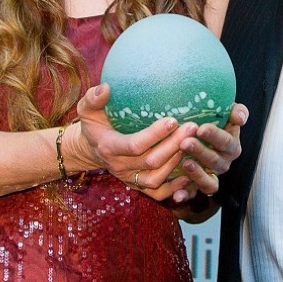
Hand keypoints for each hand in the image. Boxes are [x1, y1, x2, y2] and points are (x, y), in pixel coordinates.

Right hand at [72, 84, 246, 202]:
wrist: (92, 149)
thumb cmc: (95, 124)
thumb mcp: (88, 110)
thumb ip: (93, 99)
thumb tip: (106, 88)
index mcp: (109, 147)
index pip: (134, 145)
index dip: (155, 135)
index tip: (173, 120)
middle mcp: (119, 167)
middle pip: (151, 161)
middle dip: (174, 145)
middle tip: (192, 127)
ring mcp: (130, 179)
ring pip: (157, 178)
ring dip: (177, 162)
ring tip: (195, 143)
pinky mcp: (138, 186)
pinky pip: (157, 194)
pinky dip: (175, 188)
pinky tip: (191, 174)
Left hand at [167, 101, 247, 208]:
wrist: (196, 139)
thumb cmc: (211, 124)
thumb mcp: (225, 114)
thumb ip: (236, 112)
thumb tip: (238, 117)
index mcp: (231, 145)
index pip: (227, 141)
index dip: (215, 135)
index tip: (201, 128)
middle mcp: (223, 163)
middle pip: (215, 161)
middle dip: (201, 152)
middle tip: (186, 143)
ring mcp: (211, 177)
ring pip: (209, 181)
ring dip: (197, 174)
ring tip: (184, 164)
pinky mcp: (197, 188)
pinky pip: (194, 195)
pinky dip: (186, 196)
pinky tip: (177, 195)